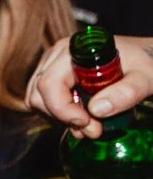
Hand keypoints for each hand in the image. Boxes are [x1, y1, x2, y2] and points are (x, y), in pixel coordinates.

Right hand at [28, 33, 151, 138]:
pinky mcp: (53, 77)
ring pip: (36, 100)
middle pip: (38, 95)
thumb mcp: (146, 78)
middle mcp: (56, 56)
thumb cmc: (146, 63)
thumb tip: (96, 109)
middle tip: (94, 128)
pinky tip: (82, 116)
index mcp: (74, 50)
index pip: (48, 84)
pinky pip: (42, 101)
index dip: (63, 109)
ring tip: (90, 123)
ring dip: (59, 118)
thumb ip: (126, 92)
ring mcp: (51, 66)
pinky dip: (58, 114)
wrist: (146, 57)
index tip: (88, 123)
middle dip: (62, 117)